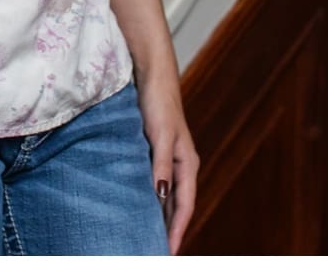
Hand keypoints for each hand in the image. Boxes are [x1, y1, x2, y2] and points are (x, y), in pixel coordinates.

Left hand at [139, 69, 196, 252]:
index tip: (167, 252)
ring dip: (160, 216)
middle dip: (170, 229)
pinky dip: (151, 198)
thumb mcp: (160, 136)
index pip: (184, 206)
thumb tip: (161, 196)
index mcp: (188, 164)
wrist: (151, 73)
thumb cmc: (158, 102)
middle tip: (156, 251)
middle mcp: (180, 164)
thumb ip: (162, 166)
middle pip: (177, 205)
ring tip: (148, 236)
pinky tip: (139, 206)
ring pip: (167, 195)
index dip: (176, 230)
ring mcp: (168, 158)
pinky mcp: (154, 151)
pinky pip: (155, 183)